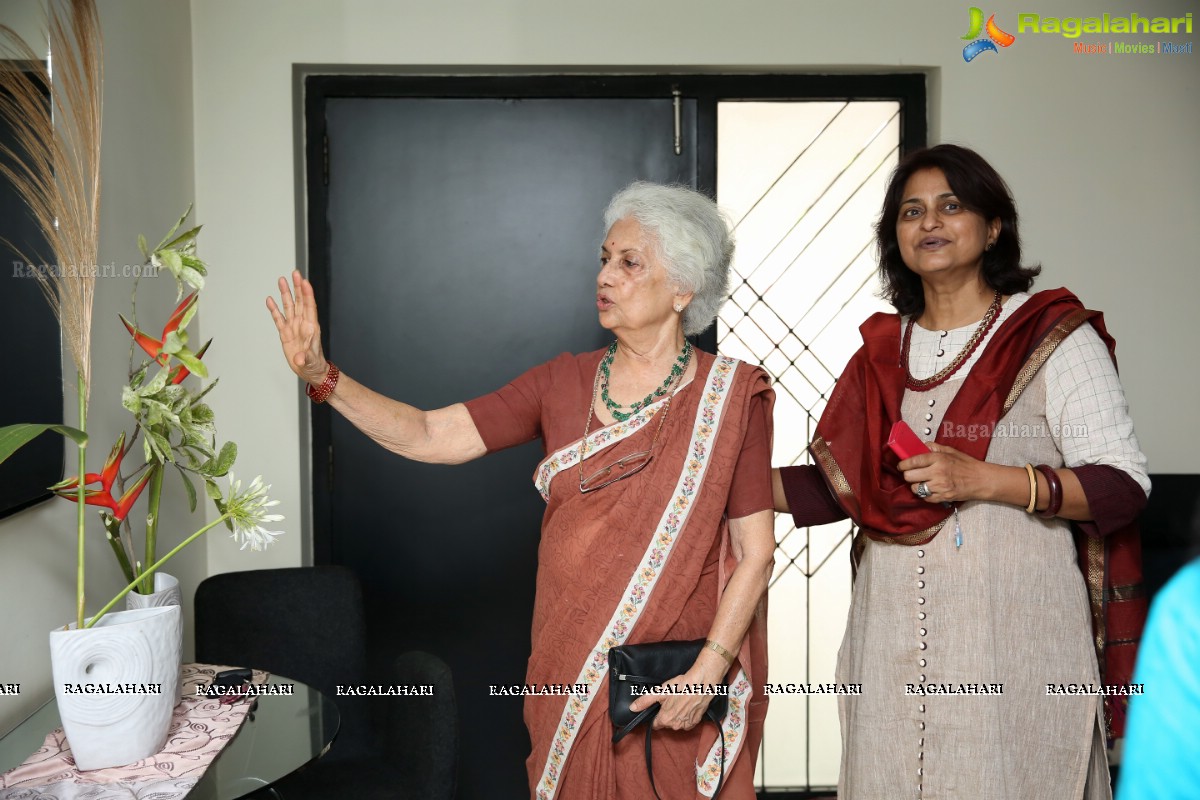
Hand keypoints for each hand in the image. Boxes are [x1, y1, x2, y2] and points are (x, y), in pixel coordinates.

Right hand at [266, 270, 327, 384]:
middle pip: (299, 301)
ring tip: (281, 280)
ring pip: (289, 306)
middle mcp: (302, 324)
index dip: (307, 293)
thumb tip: (299, 358)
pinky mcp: (285, 333)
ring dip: (285, 293)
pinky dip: (274, 309)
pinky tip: (270, 300)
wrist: (310, 371)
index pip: (309, 306)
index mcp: (310, 327)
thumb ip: (305, 358)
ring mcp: (293, 327)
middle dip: (297, 287)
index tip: (304, 281)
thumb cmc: (314, 365)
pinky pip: (278, 318)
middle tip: (294, 273)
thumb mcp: (310, 362)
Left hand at [627, 652, 727, 731]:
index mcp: (665, 719)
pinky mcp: (696, 722)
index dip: (655, 716)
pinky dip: (686, 716)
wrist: (702, 683)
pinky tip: (687, 706)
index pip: (655, 724)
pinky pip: (687, 722)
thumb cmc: (681, 686)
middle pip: (666, 723)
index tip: (659, 708)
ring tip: (680, 702)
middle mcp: (675, 726)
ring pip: (676, 723)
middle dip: (666, 714)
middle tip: (670, 701)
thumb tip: (632, 708)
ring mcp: (686, 725)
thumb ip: (645, 701)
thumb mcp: (660, 692)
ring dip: (677, 715)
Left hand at [899, 442, 990, 503]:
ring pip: (915, 488)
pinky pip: (925, 498)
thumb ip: (934, 448)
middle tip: (912, 474)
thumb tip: (922, 445)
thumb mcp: (951, 451)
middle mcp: (938, 472)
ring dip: (916, 485)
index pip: (913, 461)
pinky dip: (925, 494)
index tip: (901, 465)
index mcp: (939, 459)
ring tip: (922, 482)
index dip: (903, 464)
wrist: (981, 480)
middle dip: (908, 475)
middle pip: (910, 476)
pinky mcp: (943, 497)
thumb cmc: (967, 465)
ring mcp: (940, 486)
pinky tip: (930, 489)